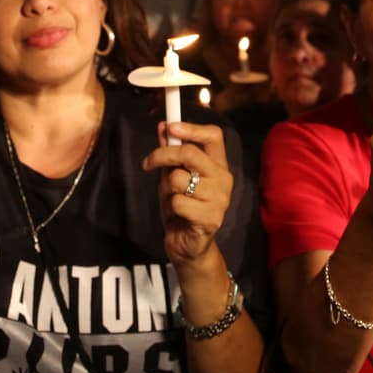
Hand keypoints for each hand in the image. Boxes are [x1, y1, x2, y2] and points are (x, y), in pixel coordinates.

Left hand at [143, 122, 234, 267]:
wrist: (187, 246)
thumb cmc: (181, 208)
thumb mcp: (172, 177)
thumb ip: (170, 154)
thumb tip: (163, 126)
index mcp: (218, 165)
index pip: (214, 136)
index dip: (192, 128)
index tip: (170, 127)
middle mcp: (223, 179)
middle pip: (191, 153)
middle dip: (163, 155)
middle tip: (148, 163)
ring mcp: (220, 200)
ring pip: (178, 179)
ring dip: (166, 189)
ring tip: (172, 200)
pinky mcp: (211, 218)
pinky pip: (179, 202)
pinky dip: (171, 207)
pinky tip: (178, 215)